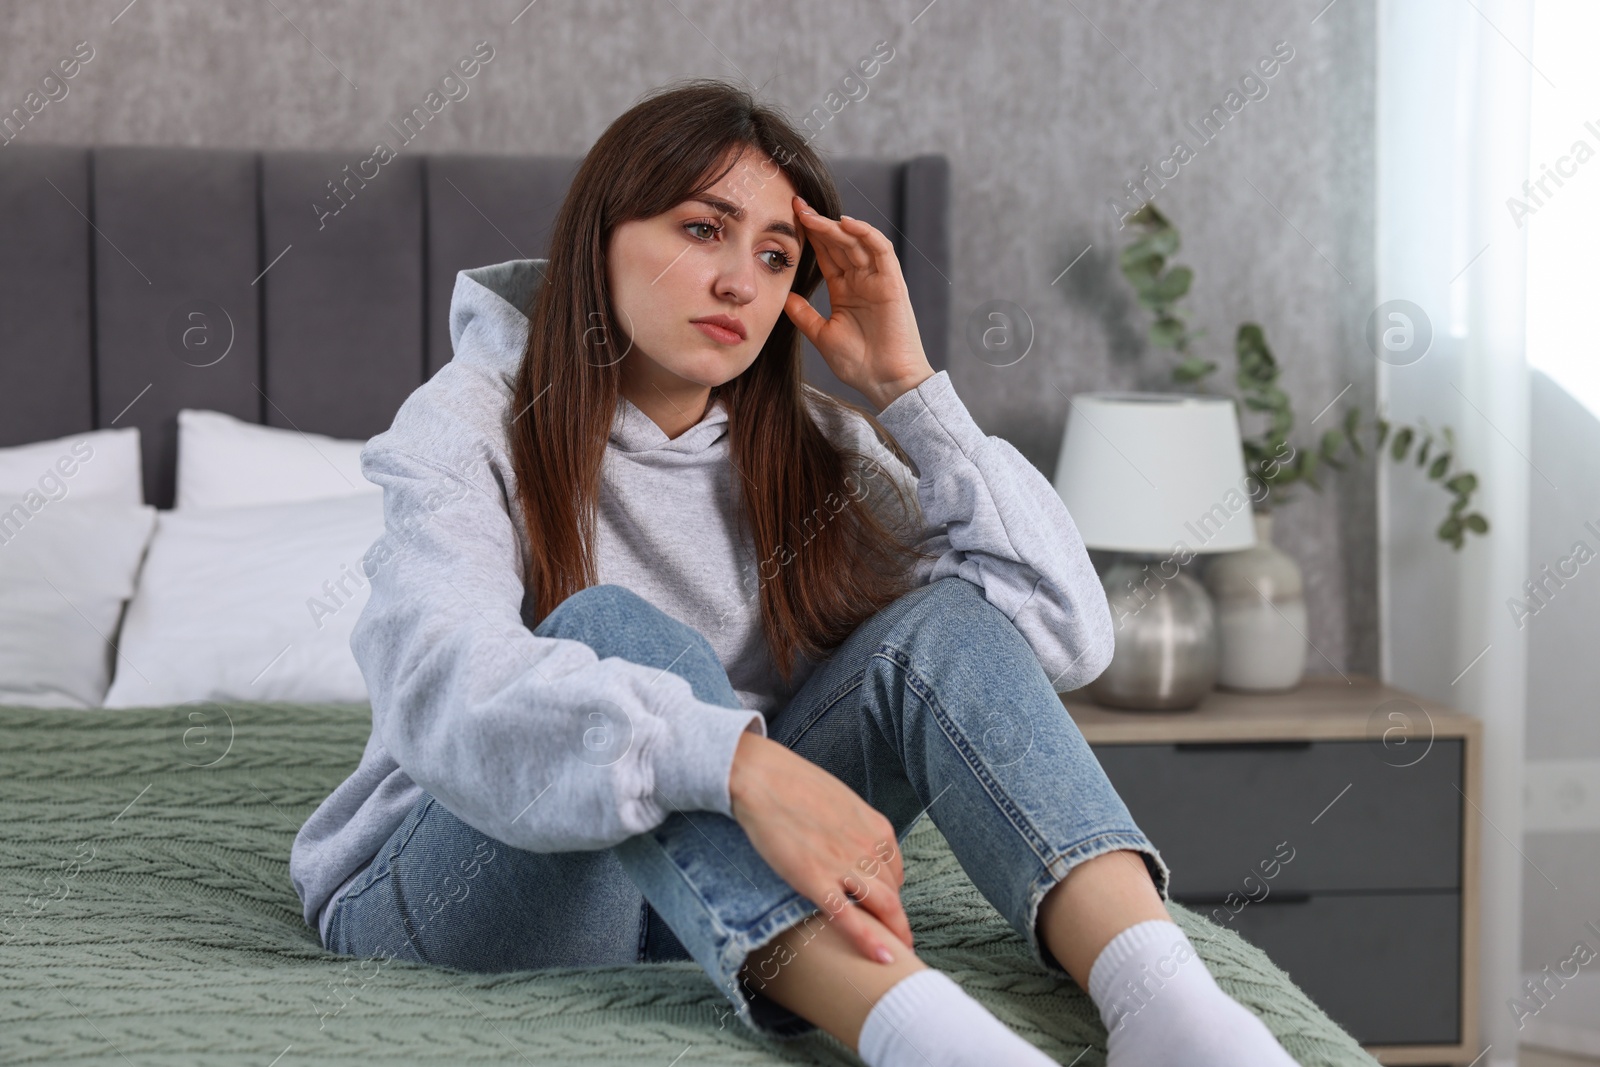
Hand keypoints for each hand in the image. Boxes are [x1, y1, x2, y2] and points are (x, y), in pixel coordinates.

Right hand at [728, 731, 912, 963]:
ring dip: (894, 935)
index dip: (891, 894)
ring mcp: (843, 864)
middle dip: (897, 921)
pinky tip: (883, 959)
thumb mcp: (839, 801)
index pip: (896, 872)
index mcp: (876, 828)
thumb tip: (853, 843)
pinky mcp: (815, 879)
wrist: (761, 776)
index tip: (883, 908)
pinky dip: (869, 942)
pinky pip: (848, 917)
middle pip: (893, 894)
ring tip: (897, 956)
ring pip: (882, 907)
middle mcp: (868, 847)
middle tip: (898, 942)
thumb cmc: (793, 784)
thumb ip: (854, 827)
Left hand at [784, 195, 934, 410]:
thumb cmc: (858, 364)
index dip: (809, 236)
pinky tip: (846, 224)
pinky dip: (865, 233)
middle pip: (838, 243)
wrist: (885, 382)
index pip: (825, 255)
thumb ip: (804, 314)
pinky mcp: (892, 282)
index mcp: (844, 290)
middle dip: (818, 223)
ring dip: (835, 226)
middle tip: (796, 206)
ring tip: (812, 214)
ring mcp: (878, 280)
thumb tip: (783, 297)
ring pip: (856, 242)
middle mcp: (861, 280)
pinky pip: (881, 250)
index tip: (788, 220)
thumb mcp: (822, 335)